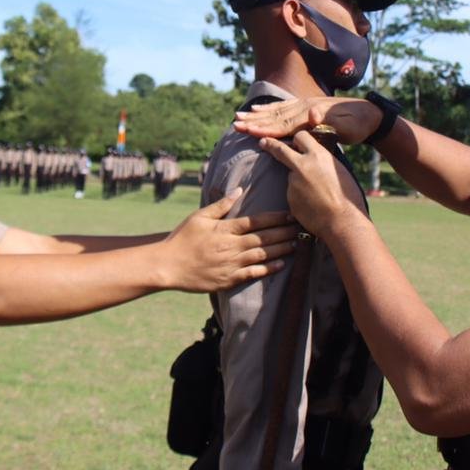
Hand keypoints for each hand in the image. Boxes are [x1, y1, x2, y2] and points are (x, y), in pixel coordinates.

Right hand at [161, 188, 298, 291]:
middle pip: (264, 238)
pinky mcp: (229, 279)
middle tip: (301, 228)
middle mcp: (232, 246)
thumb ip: (221, 204)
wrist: (168, 266)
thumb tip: (239, 190)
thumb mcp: (199, 216)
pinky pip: (253, 273)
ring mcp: (231, 264)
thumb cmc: (182, 238)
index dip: (276, 218)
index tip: (290, 215)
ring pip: (262, 255)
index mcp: (226, 229)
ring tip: (296, 244)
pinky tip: (281, 264)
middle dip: (284, 232)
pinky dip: (268, 269)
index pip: (257, 221)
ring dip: (281, 249)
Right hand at [233, 97, 382, 144]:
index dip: (265, 127)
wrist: (371, 114)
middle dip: (254, 120)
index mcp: (311, 114)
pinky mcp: (308, 107)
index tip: (248, 130)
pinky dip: (270, 109)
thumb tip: (312, 113)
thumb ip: (329, 121)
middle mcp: (305, 107)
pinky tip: (260, 110)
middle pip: (276, 115)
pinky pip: (284, 108)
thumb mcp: (348, 125)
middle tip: (235, 123)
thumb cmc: (359, 125)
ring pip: (277, 111)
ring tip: (240, 115)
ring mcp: (306, 105)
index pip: (284, 123)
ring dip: (258, 114)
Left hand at [258, 132, 364, 239]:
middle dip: (270, 144)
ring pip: (291, 176)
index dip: (297, 139)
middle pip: (280, 150)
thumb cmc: (347, 196)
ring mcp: (293, 182)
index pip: (300, 137)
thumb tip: (315, 157)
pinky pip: (292, 193)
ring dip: (298, 181)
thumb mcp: (338, 169)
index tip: (291, 141)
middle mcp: (302, 165)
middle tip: (263, 143)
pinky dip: (299, 197)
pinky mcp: (289, 197)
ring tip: (317, 195)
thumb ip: (323, 161)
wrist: (342, 220)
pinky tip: (312, 205)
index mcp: (318, 155)